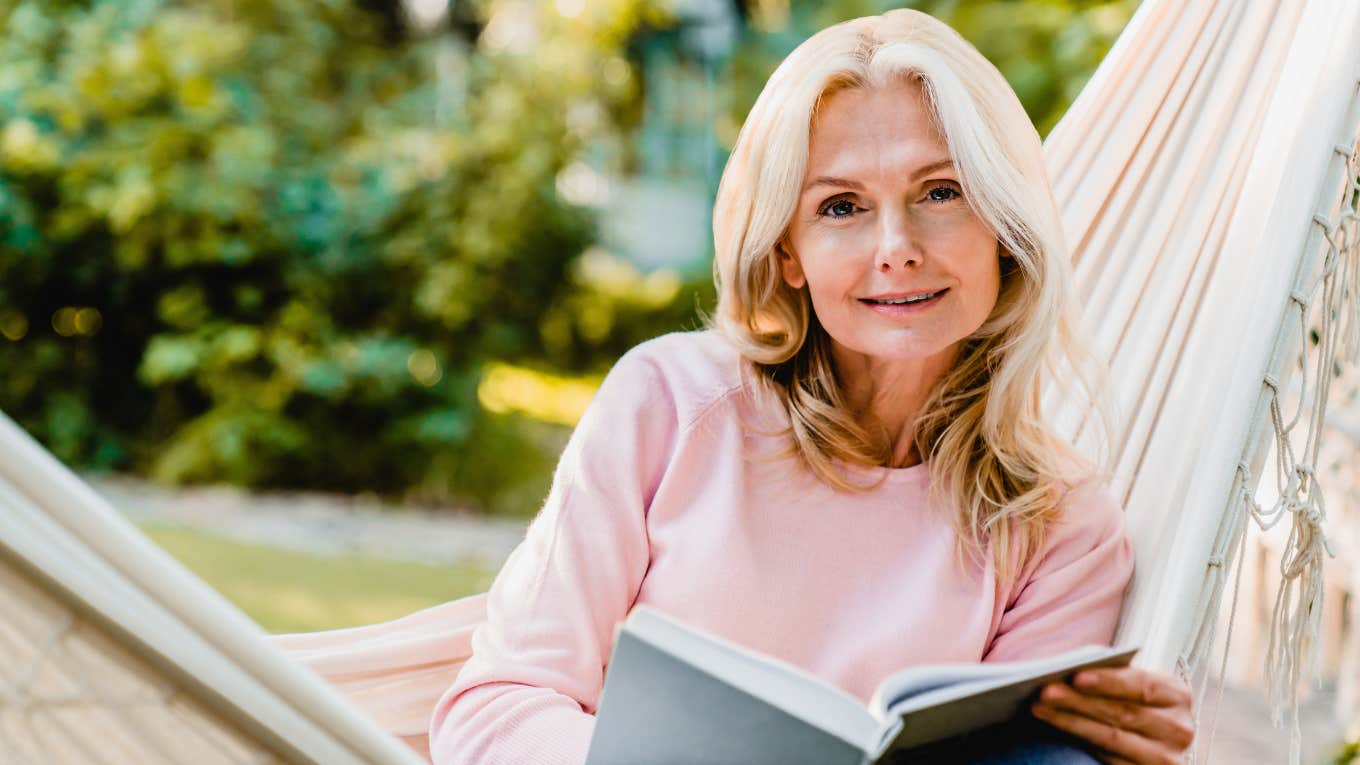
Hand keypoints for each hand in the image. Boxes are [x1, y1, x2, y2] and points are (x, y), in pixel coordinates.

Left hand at [1030, 666, 1193, 764]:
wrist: (1152, 740)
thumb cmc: (1133, 702)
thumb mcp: (1133, 686)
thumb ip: (1112, 676)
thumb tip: (1069, 669)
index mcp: (1177, 695)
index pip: (1142, 686)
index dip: (1109, 681)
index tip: (1076, 676)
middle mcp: (1179, 728)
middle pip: (1122, 713)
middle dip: (1079, 701)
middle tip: (1045, 691)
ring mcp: (1166, 757)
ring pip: (1111, 738)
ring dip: (1071, 722)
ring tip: (1040, 708)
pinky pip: (1110, 760)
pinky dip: (1080, 744)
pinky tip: (1057, 731)